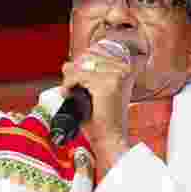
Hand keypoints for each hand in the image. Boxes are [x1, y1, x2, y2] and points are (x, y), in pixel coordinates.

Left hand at [59, 40, 136, 171]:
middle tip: (69, 87)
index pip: (95, 53)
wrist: (109, 138)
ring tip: (69, 91)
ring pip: (82, 66)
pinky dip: (69, 84)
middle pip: (88, 57)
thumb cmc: (102, 120)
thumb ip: (83, 75)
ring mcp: (117, 76)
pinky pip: (79, 76)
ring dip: (70, 79)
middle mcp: (123, 70)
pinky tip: (69, 93)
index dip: (79, 62)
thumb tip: (67, 63)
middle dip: (73, 71)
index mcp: (124, 69)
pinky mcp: (107, 85)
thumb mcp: (93, 91)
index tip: (72, 76)